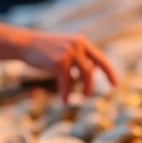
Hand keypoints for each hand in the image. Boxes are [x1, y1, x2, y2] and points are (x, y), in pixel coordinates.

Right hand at [0, 21, 117, 98]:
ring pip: (83, 76)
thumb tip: (89, 76)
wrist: (25, 43)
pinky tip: (64, 100)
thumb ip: (78, 58)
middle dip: (90, 86)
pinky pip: (67, 82)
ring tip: (80, 98)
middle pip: (91, 70)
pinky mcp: (59, 63)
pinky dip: (66, 93)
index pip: (100, 58)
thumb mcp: (65, 48)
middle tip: (87, 97)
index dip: (109, 72)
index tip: (115, 84)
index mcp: (81, 42)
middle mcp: (77, 46)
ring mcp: (68, 53)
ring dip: (83, 89)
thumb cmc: (45, 49)